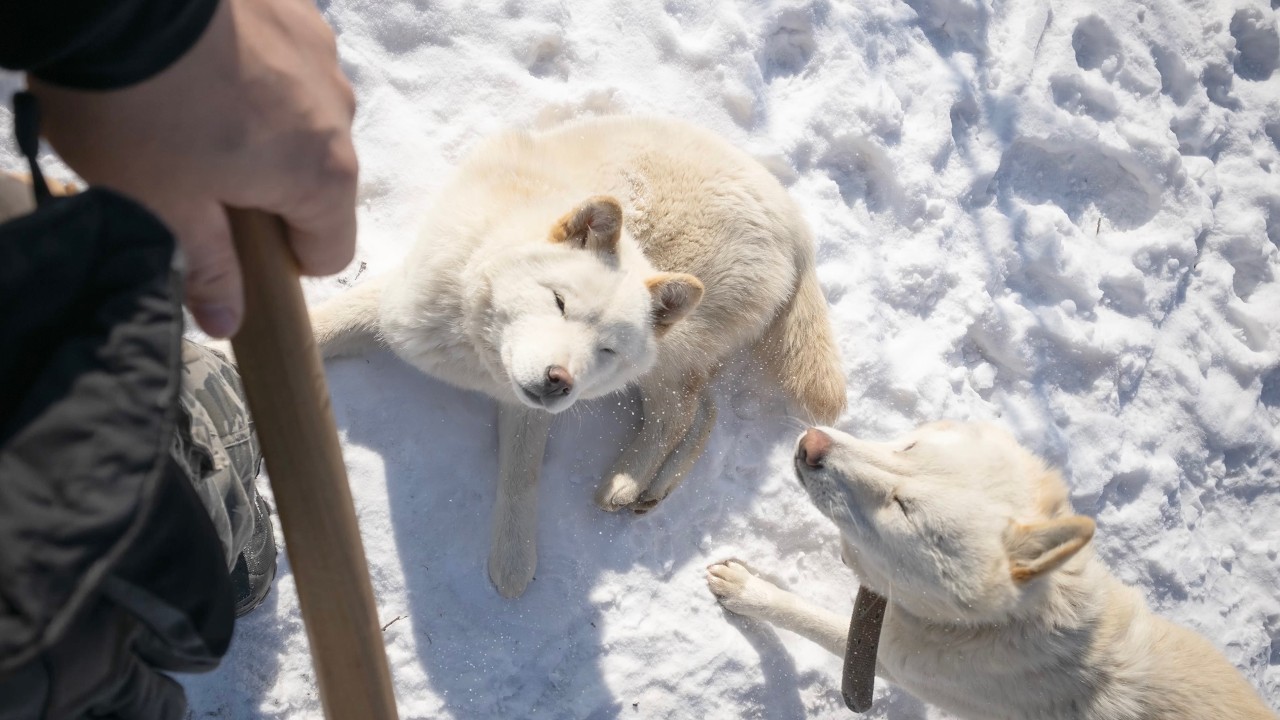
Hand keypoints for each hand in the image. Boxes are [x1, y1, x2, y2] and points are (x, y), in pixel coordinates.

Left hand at [28, 0, 357, 336]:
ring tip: (190, 103)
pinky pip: (288, 59)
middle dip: (268, 185)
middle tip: (192, 168)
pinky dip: (255, 68)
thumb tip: (228, 326)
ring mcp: (322, 55)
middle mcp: (341, 116)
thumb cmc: (143, 112)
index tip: (230, 240)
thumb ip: (209, 268)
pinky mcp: (297, 8)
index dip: (280, 260)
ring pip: (304, 115)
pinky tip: (199, 58)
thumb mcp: (165, 206)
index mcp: (322, 177)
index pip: (331, 252)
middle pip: (318, 178)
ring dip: (264, 123)